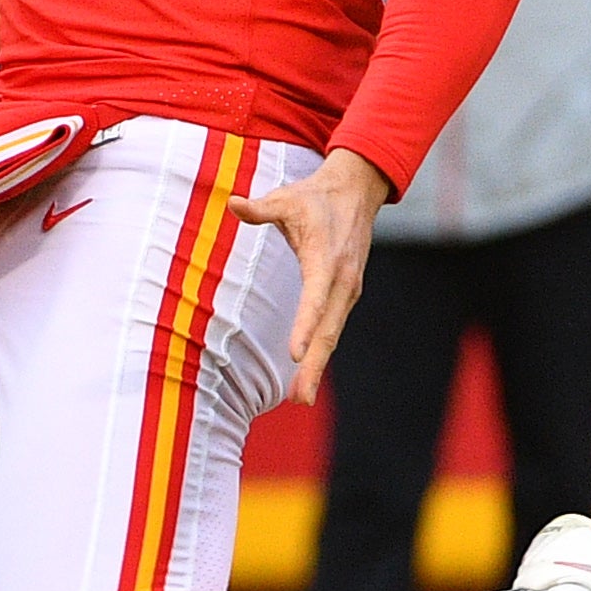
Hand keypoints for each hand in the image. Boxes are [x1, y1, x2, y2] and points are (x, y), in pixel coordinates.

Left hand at [228, 147, 392, 407]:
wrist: (356, 192)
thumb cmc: (314, 198)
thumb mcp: (286, 199)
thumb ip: (260, 208)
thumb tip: (233, 204)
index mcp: (327, 259)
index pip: (316, 299)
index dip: (306, 327)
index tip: (295, 354)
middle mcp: (343, 280)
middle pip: (328, 329)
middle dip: (314, 366)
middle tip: (299, 399)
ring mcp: (348, 290)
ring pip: (332, 334)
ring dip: (318, 367)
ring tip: (302, 398)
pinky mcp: (347, 294)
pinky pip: (333, 328)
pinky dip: (322, 352)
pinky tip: (309, 375)